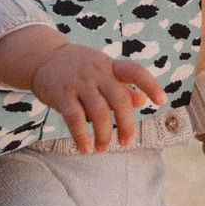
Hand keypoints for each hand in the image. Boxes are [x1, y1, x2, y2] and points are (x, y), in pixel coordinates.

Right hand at [30, 43, 159, 152]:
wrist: (42, 57)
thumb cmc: (78, 67)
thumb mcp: (102, 70)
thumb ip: (122, 86)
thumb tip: (142, 101)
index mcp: (110, 66)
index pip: (135, 71)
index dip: (150, 84)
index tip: (162, 101)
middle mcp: (97, 72)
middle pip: (119, 100)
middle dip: (126, 124)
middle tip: (126, 142)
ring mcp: (79, 82)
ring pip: (98, 112)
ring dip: (103, 134)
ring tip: (102, 148)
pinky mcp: (61, 94)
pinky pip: (74, 119)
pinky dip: (81, 136)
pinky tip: (85, 148)